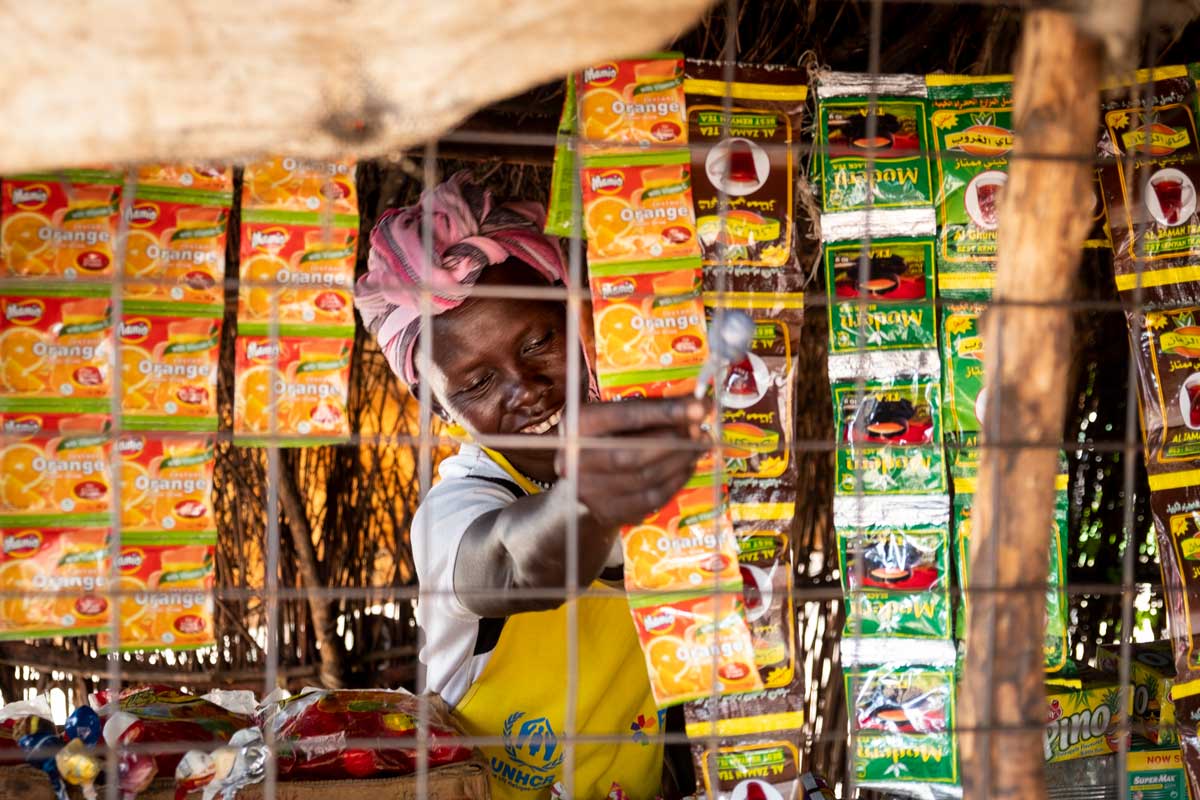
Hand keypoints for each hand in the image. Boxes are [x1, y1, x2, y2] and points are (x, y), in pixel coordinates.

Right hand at [554, 397, 711, 528]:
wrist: (581, 472)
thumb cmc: (606, 434)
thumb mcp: (616, 412)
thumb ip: (649, 407)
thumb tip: (696, 405)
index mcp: (578, 424)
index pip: (626, 417)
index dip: (666, 412)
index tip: (700, 407)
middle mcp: (576, 459)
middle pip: (634, 455)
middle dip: (675, 443)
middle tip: (701, 432)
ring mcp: (590, 491)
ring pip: (645, 479)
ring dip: (680, 462)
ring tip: (699, 447)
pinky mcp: (607, 512)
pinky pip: (650, 501)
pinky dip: (675, 482)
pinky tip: (687, 467)